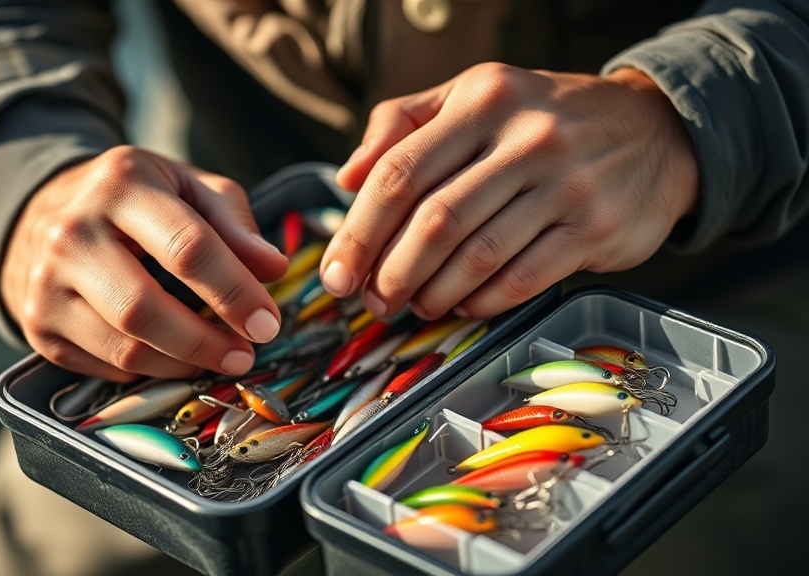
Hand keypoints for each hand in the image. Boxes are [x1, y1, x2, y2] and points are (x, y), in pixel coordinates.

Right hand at [0, 146, 288, 381]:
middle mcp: (72, 233)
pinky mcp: (38, 326)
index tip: (267, 322)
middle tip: (245, 353)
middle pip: (144, 308)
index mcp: (120, 184)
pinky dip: (149, 370)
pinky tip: (173, 356)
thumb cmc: (131, 200)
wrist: (39, 213)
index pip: (186, 247)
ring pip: (123, 347)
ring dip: (183, 364)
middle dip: (205, 341)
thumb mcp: (185, 187)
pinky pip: (105, 366)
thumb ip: (233, 221)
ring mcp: (46, 284)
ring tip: (219, 358)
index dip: (233, 292)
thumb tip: (274, 268)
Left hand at [320, 63, 697, 319]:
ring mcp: (566, 183)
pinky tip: (463, 306)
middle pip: (434, 221)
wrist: (656, 129)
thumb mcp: (475, 96)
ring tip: (414, 305)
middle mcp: (525, 136)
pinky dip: (483, 301)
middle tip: (372, 302)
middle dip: (391, 273)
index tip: (336, 273)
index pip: (399, 173)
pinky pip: (523, 278)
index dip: (359, 232)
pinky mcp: (595, 227)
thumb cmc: (544, 117)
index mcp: (481, 100)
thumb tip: (349, 176)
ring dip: (433, 292)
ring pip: (477, 256)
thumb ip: (404, 123)